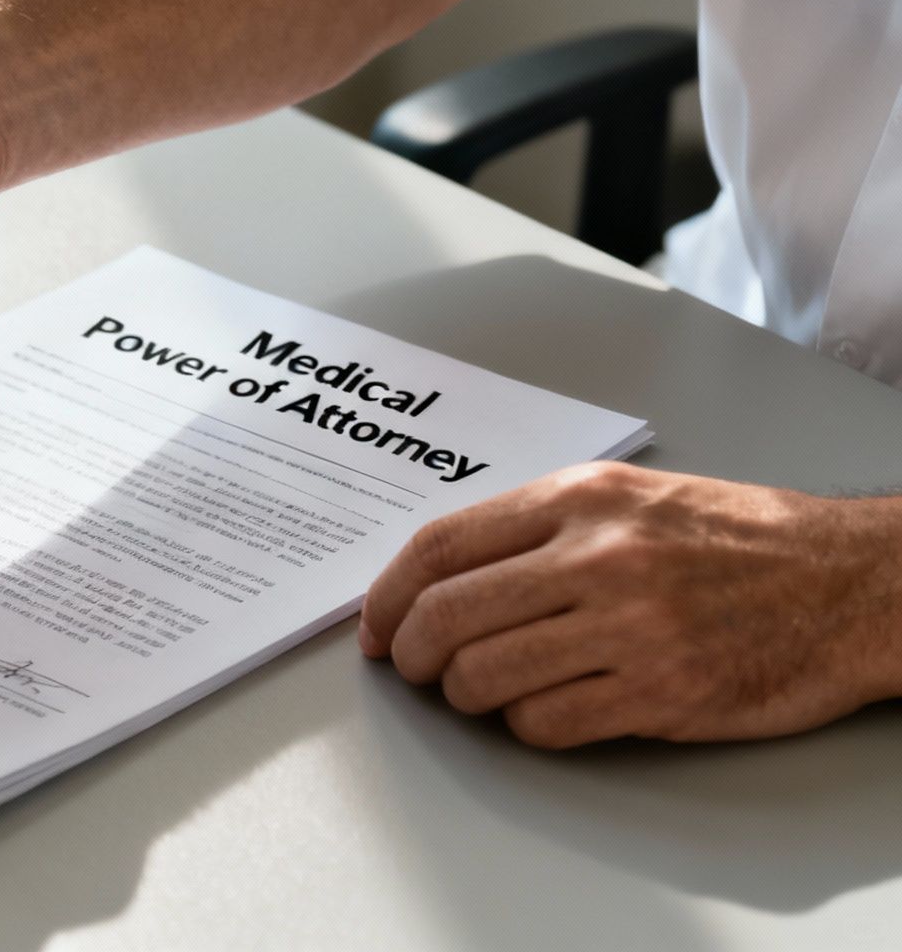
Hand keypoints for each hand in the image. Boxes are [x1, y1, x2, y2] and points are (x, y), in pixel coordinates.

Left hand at [359, 462, 901, 748]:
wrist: (849, 584)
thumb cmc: (738, 540)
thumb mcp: (629, 497)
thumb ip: (535, 525)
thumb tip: (440, 573)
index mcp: (580, 500)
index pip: (440, 546)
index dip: (387, 594)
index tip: (374, 624)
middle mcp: (598, 557)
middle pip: (446, 615)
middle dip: (409, 652)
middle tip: (410, 667)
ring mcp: (629, 628)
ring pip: (483, 676)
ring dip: (463, 694)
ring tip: (480, 688)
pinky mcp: (660, 693)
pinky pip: (545, 723)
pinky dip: (524, 726)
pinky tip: (544, 709)